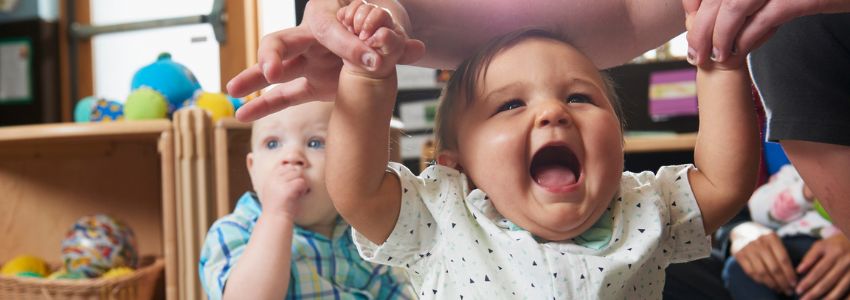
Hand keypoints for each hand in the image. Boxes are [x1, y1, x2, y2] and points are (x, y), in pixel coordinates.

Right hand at [227, 0, 423, 121]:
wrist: (378, 35)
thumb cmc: (380, 25)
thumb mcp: (388, 32)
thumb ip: (396, 42)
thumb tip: (416, 49)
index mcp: (329, 15)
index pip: (327, 26)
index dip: (344, 43)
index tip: (366, 59)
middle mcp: (312, 36)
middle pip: (284, 40)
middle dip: (274, 55)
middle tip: (271, 71)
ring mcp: (308, 61)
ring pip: (275, 69)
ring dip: (254, 78)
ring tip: (233, 90)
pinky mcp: (309, 83)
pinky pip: (283, 95)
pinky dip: (264, 105)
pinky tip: (242, 116)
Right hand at [258, 168, 308, 218]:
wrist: (275, 221)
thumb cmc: (279, 208)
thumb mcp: (275, 190)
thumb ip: (281, 179)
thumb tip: (296, 167)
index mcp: (269, 178)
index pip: (283, 165)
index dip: (291, 172)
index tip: (292, 184)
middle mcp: (273, 179)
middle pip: (292, 168)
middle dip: (297, 177)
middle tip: (296, 189)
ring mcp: (279, 183)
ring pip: (298, 173)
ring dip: (301, 183)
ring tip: (297, 193)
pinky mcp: (287, 189)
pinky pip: (301, 182)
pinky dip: (303, 189)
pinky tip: (299, 196)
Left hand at [681, 0, 822, 68]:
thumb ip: (741, 1)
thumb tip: (705, 17)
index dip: (694, 3)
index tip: (690, 22)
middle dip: (700, 28)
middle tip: (696, 54)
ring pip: (734, 7)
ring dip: (719, 37)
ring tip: (716, 58)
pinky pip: (764, 19)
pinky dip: (746, 39)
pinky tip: (738, 53)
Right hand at [730, 222, 797, 294]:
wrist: (742, 230)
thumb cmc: (764, 239)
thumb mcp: (774, 240)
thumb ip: (781, 253)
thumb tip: (792, 275)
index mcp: (771, 237)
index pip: (783, 259)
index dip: (789, 273)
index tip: (794, 283)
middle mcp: (759, 242)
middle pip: (773, 268)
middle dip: (782, 282)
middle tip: (788, 290)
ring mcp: (748, 249)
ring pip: (762, 272)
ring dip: (772, 284)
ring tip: (778, 289)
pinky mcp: (739, 255)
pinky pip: (751, 272)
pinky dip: (760, 281)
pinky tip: (766, 284)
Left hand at [796, 234, 849, 299]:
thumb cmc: (836, 244)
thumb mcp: (822, 245)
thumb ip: (810, 257)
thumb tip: (799, 271)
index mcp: (833, 252)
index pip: (818, 271)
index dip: (807, 282)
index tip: (798, 291)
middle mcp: (845, 261)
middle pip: (828, 281)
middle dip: (815, 293)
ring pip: (841, 287)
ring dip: (829, 297)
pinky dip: (845, 297)